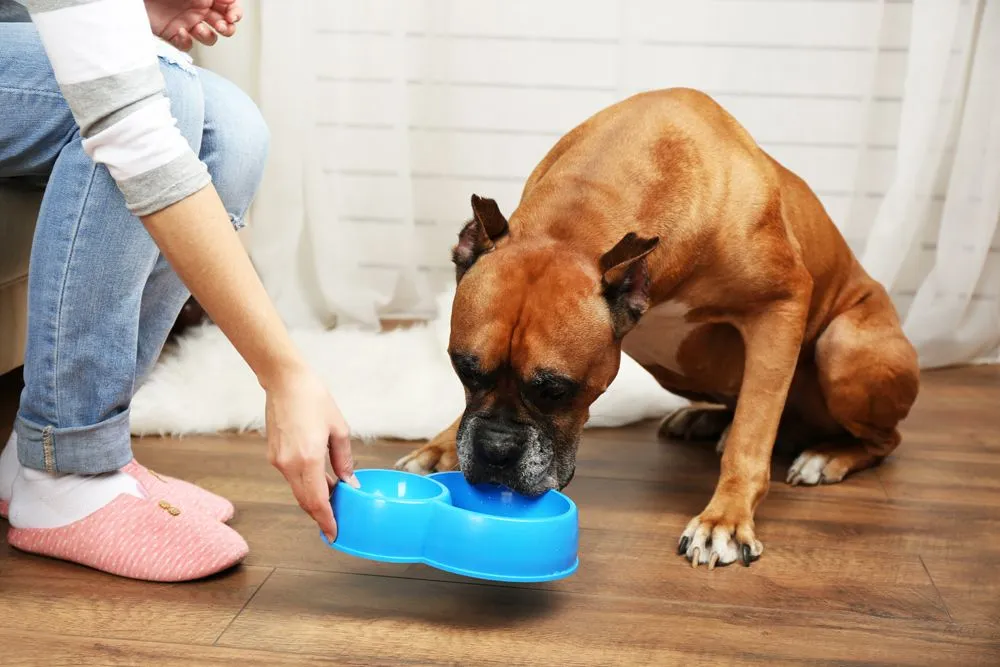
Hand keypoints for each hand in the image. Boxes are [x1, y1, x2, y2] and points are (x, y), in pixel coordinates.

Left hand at [144, 0, 242, 50]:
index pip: (230, 7)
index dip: (235, 14)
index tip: (232, 16)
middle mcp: (198, 9)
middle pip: (224, 26)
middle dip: (226, 28)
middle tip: (220, 26)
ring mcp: (187, 22)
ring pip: (208, 38)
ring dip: (208, 36)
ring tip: (198, 29)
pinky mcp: (172, 34)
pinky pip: (186, 45)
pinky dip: (186, 42)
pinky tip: (180, 31)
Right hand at [264, 366, 358, 540]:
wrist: (285, 382)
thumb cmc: (315, 399)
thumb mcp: (339, 429)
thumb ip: (344, 460)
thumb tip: (351, 483)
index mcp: (308, 458)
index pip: (317, 501)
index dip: (326, 520)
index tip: (334, 534)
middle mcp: (289, 464)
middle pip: (305, 501)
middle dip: (320, 515)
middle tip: (335, 523)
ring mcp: (278, 461)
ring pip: (298, 491)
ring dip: (314, 498)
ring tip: (333, 499)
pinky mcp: (274, 455)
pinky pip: (291, 478)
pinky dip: (305, 484)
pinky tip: (320, 480)